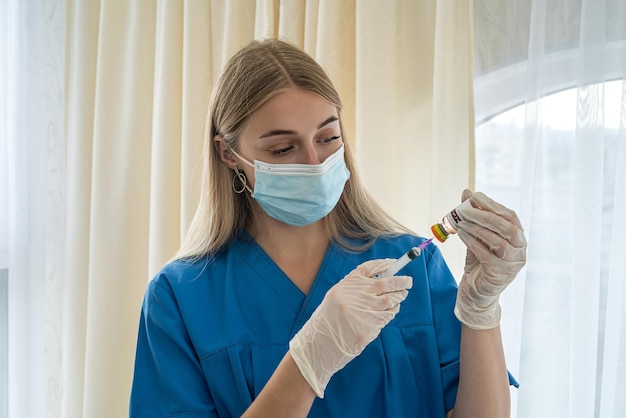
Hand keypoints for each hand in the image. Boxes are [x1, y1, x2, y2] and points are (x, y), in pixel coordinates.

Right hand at [289, 259, 411, 397]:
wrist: (320, 343)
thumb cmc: (329, 318)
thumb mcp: (337, 295)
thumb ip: (357, 287)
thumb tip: (382, 279)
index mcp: (348, 284)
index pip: (370, 268)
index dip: (384, 264)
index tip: (394, 263)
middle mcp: (358, 295)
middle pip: (387, 283)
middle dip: (401, 281)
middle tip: (408, 281)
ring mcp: (366, 311)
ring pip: (391, 300)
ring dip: (399, 296)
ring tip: (401, 295)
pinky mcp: (371, 327)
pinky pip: (388, 315)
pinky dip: (393, 311)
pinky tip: (392, 310)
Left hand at [454, 189, 526, 329]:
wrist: (477, 294)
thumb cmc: (479, 263)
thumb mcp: (476, 237)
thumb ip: (473, 217)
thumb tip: (466, 193)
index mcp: (517, 237)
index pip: (509, 216)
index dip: (492, 204)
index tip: (474, 196)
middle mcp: (519, 249)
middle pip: (507, 227)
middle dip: (485, 215)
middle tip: (465, 209)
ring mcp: (512, 263)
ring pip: (498, 240)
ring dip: (477, 229)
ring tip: (460, 222)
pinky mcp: (501, 274)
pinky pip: (486, 255)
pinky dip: (472, 242)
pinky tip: (461, 235)